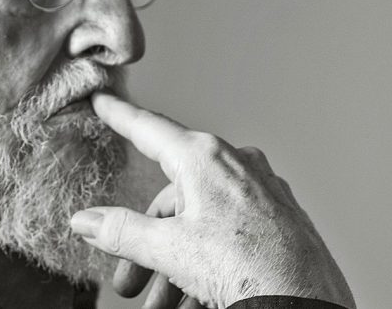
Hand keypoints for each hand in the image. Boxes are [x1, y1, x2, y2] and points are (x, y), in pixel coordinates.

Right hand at [70, 92, 354, 308]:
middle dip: (147, 243)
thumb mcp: (169, 250)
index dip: (121, 116)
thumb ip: (122, 231)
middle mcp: (236, 164)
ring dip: (175, 263)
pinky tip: (196, 294)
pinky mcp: (281, 216)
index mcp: (204, 157)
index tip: (105, 101)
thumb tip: (86, 220)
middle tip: (129, 283)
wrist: (305, 303)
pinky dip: (207, 259)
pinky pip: (230, 230)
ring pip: (202, 219)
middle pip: (174, 195)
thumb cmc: (248, 269)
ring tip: (163, 304)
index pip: (149, 129)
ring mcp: (262, 189)